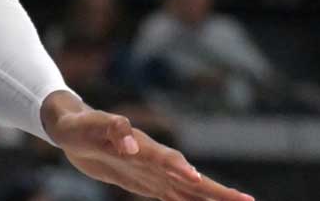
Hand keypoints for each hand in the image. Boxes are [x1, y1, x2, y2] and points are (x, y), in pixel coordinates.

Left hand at [43, 98, 253, 200]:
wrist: (73, 131)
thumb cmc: (82, 125)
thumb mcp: (91, 126)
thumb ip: (111, 129)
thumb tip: (130, 143)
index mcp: (142, 146)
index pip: (167, 159)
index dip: (181, 169)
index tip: (197, 180)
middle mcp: (154, 159)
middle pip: (190, 176)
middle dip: (216, 189)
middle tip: (246, 200)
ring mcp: (153, 171)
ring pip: (189, 188)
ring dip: (212, 196)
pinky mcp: (146, 181)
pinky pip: (174, 195)